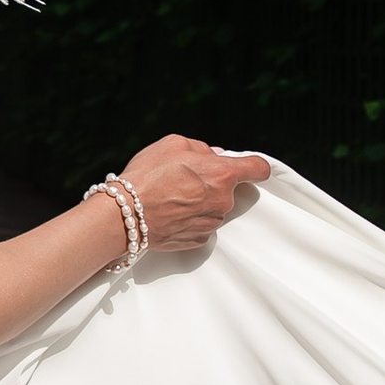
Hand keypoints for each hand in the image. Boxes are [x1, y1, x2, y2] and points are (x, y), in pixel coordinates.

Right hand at [117, 133, 271, 252]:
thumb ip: (201, 148)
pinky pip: (201, 225)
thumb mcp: (173, 144)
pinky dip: (190, 219)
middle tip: (186, 178)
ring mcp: (212, 223)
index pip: (259, 168)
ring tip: (172, 197)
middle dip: (213, 182)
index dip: (254, 165)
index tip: (248, 166)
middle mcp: (223, 201)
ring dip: (201, 201)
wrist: (125, 215)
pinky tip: (171, 213)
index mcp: (222, 174)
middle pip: (230, 189)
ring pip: (214, 207)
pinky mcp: (199, 240)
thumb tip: (213, 155)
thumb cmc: (148, 175)